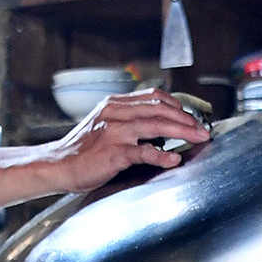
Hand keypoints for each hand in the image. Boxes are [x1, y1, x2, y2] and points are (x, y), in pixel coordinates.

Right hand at [33, 90, 212, 193]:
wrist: (57, 164)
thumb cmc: (82, 150)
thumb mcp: (104, 125)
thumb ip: (127, 120)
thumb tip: (156, 126)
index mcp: (114, 104)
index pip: (153, 97)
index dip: (176, 105)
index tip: (191, 116)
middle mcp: (115, 113)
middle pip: (158, 109)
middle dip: (186, 119)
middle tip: (203, 129)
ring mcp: (114, 132)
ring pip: (155, 125)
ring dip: (181, 131)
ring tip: (198, 137)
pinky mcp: (113, 153)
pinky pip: (142, 151)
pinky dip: (161, 154)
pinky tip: (174, 158)